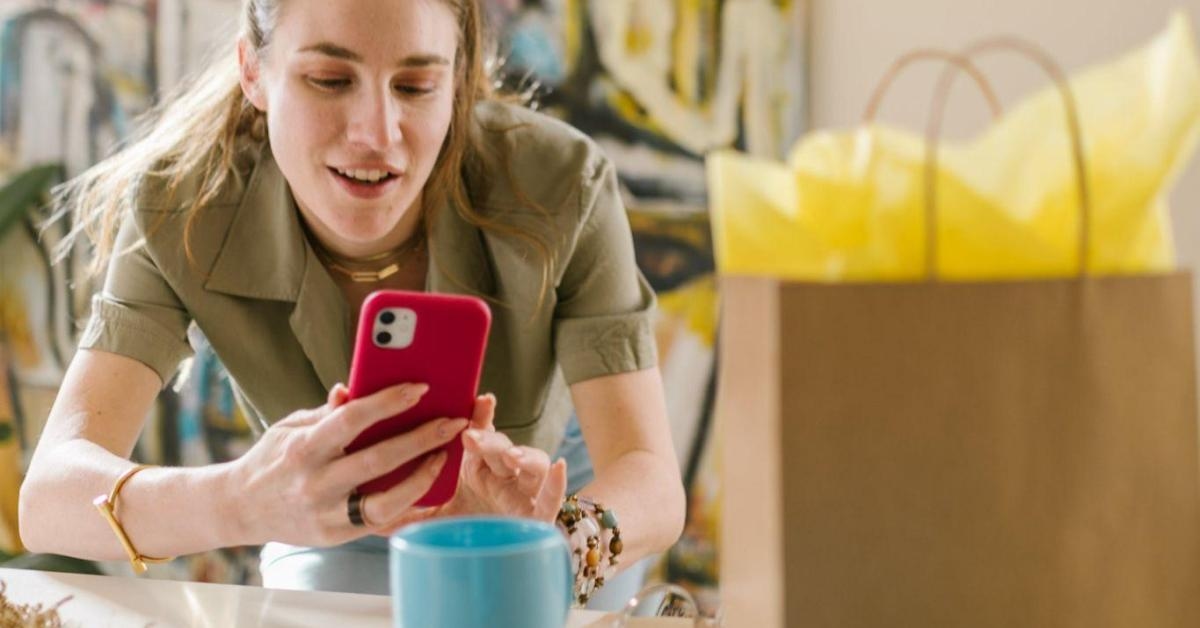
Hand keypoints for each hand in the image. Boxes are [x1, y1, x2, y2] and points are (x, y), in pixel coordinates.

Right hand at [225, 382, 467, 546]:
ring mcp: (326, 514)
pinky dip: (407, 506)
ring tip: (445, 456)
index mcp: (303, 448)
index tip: (420, 388)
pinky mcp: (335, 535)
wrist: (239, 508)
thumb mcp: (291, 427)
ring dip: (421, 478)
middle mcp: (315, 483)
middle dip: (421, 439)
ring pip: (384, 501)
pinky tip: (430, 488)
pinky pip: (380, 523)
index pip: (351, 420)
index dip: (388, 402)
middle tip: (453, 421)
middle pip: (377, 460)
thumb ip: (328, 412)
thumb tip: (354, 387)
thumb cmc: (273, 459)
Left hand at [375, 394, 567, 532]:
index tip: (475, 399)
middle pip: (499, 446)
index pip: (477, 434)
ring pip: (529, 464)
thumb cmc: (469, 531)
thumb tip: (362, 505)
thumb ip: (406, 507)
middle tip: (471, 435)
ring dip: (522, 456)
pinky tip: (559, 467)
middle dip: (489, 438)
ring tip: (509, 457)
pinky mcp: (538, 516)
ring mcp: (522, 491)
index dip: (478, 416)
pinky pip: (552, 498)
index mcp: (475, 466)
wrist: (495, 563)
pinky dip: (556, 483)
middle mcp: (501, 473)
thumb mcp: (435, 517)